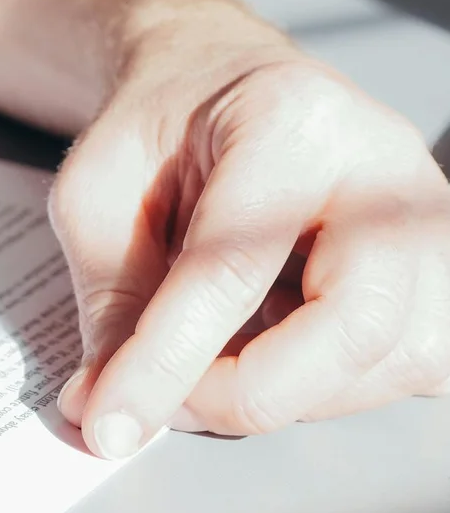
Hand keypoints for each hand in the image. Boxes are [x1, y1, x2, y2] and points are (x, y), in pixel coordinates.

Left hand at [51, 6, 449, 458]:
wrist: (220, 88)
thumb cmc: (161, 128)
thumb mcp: (97, 192)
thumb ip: (109, 298)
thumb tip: (107, 410)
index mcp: (291, 122)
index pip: (230, 270)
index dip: (163, 365)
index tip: (108, 424)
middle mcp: (385, 169)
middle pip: (354, 325)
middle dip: (245, 393)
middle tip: (167, 399)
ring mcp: (429, 223)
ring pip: (382, 364)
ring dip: (277, 392)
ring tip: (206, 355)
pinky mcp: (438, 275)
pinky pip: (397, 369)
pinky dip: (317, 387)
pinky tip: (267, 344)